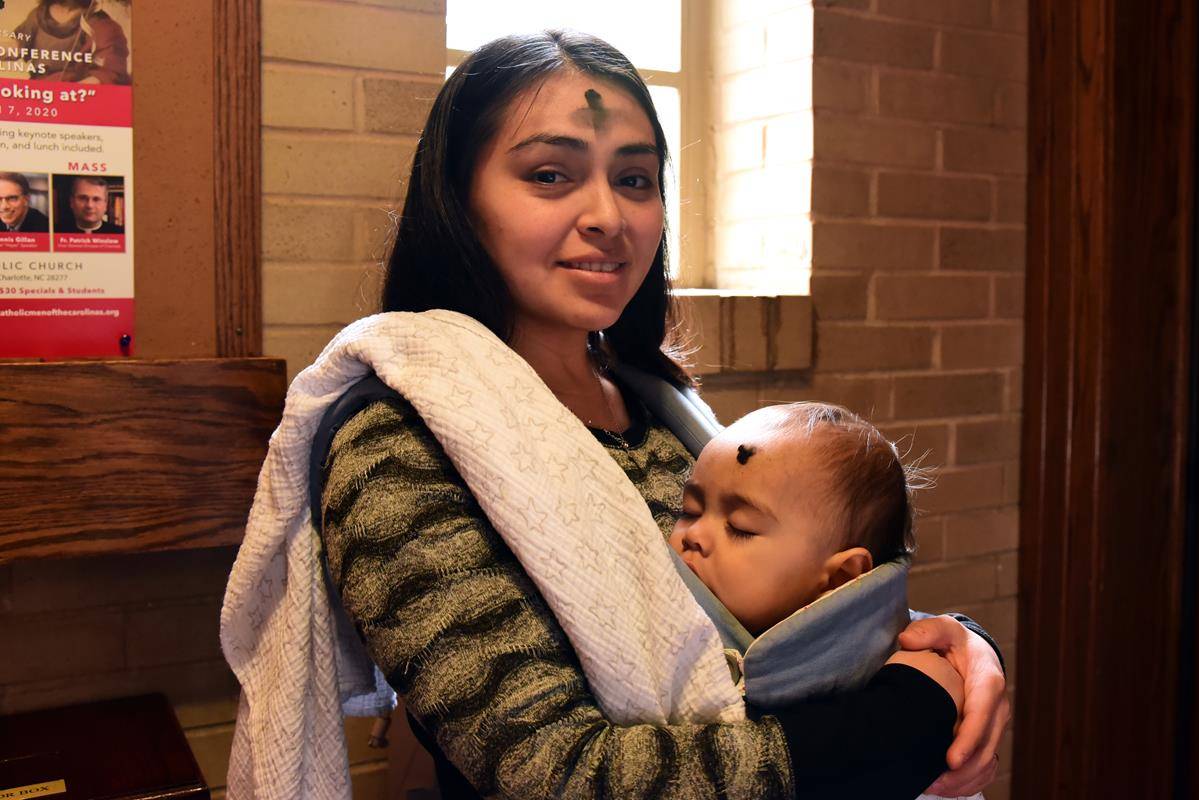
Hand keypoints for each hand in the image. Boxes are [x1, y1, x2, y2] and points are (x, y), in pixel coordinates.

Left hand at [898, 615, 1008, 795]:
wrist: (975, 653)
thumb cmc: (956, 642)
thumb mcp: (943, 629)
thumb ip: (927, 631)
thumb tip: (908, 640)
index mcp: (988, 682)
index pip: (982, 714)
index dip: (968, 739)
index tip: (951, 760)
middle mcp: (997, 707)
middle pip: (986, 746)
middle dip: (963, 770)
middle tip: (933, 782)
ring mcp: (995, 725)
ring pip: (987, 760)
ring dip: (965, 780)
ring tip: (934, 788)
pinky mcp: (988, 736)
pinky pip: (986, 765)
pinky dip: (971, 781)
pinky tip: (947, 788)